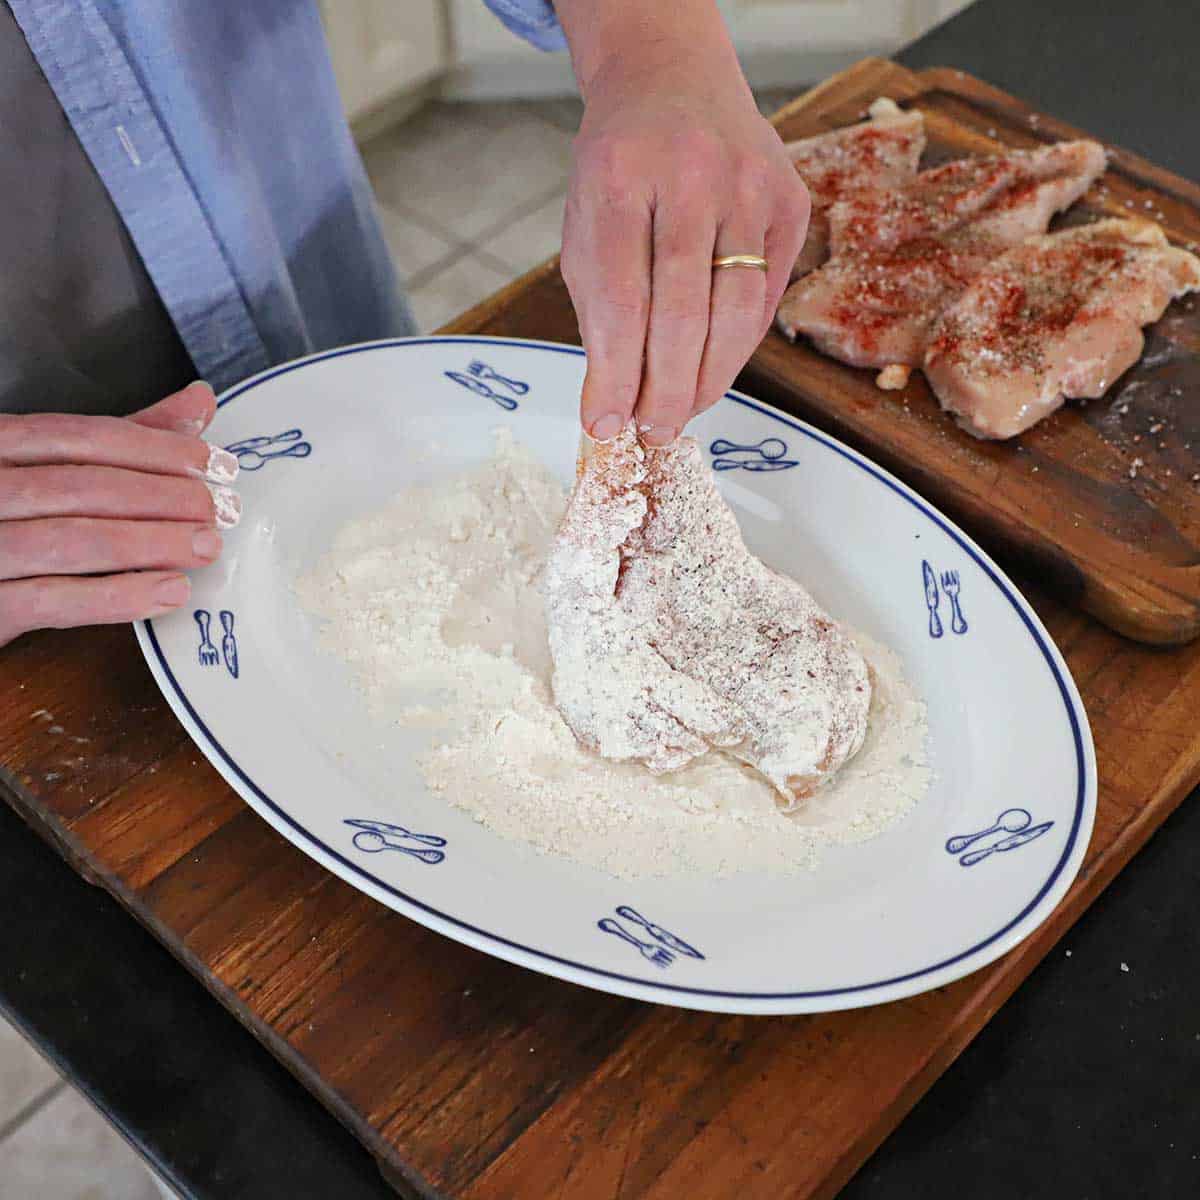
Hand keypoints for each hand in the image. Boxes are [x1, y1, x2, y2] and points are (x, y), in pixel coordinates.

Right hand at [0, 381, 240, 646]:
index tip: (215, 464)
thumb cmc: (3, 520)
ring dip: (150, 543)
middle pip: (82, 485)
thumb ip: (124, 439)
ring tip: (205, 547)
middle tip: (220, 510)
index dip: (156, 448)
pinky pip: (51, 599)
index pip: (84, 436)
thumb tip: (199, 402)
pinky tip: (167, 591)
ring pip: (71, 539)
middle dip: (162, 496)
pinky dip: (115, 596)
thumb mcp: (52, 468)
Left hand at [557, 3, 808, 445]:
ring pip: (734, 313)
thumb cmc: (620, 169)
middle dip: (665, 391)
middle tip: (653, 433)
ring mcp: (748, 185)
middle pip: (682, 315)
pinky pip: (764, 297)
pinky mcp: (789, 201)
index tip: (607, 425)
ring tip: (681, 414)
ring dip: (708, 380)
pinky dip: (737, 347)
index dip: (615, 375)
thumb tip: (611, 405)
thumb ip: (598, 312)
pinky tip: (712, 371)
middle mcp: (690, 177)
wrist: (672, 83)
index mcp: (619, 178)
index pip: (620, 301)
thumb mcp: (586, 225)